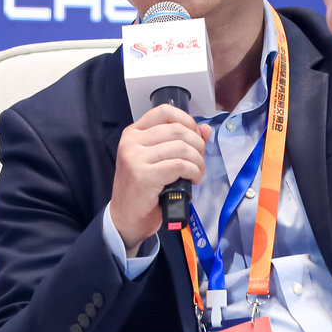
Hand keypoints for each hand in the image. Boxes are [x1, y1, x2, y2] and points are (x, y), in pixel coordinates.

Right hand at [110, 104, 210, 252]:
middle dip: (197, 145)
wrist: (126, 219)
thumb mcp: (159, 161)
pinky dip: (193, 171)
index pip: (164, 111)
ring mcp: (135, 158)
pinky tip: (193, 180)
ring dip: (198, 161)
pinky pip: (180, 165)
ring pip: (181, 147)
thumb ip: (180, 142)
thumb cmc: (142, 191)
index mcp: (133, 133)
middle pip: (178, 130)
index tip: (195, 136)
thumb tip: (205, 129)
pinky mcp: (144, 175)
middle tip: (199, 160)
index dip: (187, 120)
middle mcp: (131, 142)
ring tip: (197, 173)